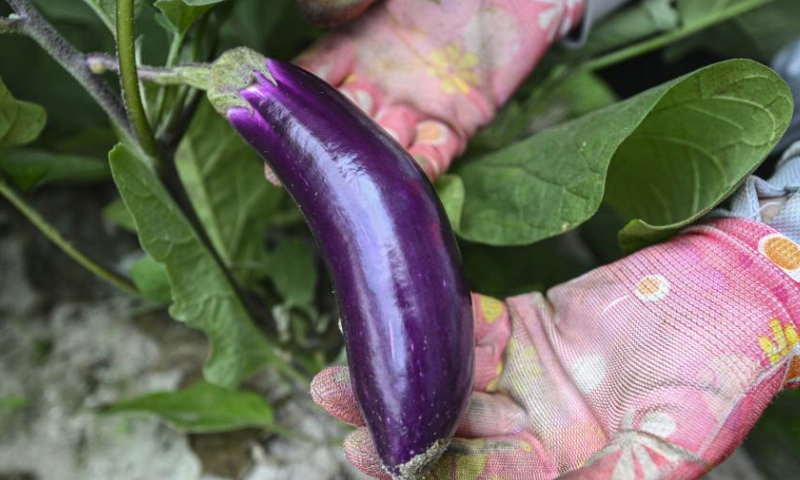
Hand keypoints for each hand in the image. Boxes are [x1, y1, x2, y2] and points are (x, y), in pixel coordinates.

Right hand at [285, 0, 583, 179]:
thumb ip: (346, 0)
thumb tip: (316, 22)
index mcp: (356, 43)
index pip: (311, 78)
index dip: (285, 102)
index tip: (258, 124)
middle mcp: (381, 80)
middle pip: (340, 123)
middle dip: (316, 149)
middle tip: (287, 174)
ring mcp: (419, 104)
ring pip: (383, 144)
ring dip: (363, 166)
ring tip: (342, 187)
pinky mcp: (461, 120)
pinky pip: (435, 152)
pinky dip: (420, 167)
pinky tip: (404, 176)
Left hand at [311, 218, 799, 478]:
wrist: (741, 297)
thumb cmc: (723, 373)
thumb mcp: (672, 444)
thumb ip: (615, 477)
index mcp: (571, 463)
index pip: (487, 477)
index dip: (433, 469)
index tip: (375, 455)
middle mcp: (542, 425)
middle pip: (456, 431)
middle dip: (397, 423)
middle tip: (339, 411)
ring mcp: (533, 375)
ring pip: (453, 380)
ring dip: (402, 374)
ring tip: (340, 372)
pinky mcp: (532, 324)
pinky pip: (476, 326)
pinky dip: (439, 326)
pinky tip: (400, 322)